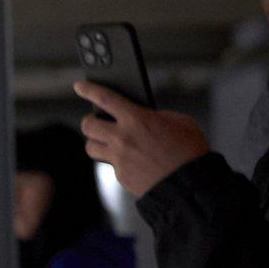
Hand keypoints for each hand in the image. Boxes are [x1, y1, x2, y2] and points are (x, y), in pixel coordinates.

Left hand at [75, 81, 208, 196]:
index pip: (105, 98)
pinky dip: (116, 160)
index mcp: (137, 119)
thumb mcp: (178, 121)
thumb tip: (142, 117)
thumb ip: (155, 116)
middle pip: (88, 126)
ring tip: (106, 140)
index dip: (89, 90)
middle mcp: (122, 137)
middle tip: (94, 120)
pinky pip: (110, 164)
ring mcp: (118, 158)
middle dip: (89, 121)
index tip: (79, 86)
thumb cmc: (188, 149)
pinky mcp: (120, 174)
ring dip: (96, 142)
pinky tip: (130, 158)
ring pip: (90, 147)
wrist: (188, 181)